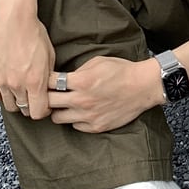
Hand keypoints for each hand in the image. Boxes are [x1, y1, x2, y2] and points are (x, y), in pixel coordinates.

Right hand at [0, 14, 55, 118]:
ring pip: (8, 105)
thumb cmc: (34, 34)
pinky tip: (7, 86)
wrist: (12, 20)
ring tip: (20, 91)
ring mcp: (2, 82)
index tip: (44, 104)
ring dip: (16, 101)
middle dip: (31, 106)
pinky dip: (1, 94)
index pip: (37, 113)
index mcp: (35, 82)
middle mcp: (17, 85)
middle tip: (33, 96)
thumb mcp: (50, 56)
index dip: (43, 110)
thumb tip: (49, 88)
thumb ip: (49, 76)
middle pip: (24, 110)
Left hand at [47, 57, 164, 132]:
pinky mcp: (96, 127)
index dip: (44, 80)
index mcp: (81, 81)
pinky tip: (81, 112)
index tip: (46, 79)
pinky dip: (74, 119)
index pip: (48, 82)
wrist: (143, 87)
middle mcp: (81, 100)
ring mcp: (88, 116)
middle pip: (47, 103)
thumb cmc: (121, 71)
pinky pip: (75, 126)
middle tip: (49, 94)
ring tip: (64, 105)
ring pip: (57, 118)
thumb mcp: (97, 62)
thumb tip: (63, 79)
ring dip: (58, 110)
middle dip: (46, 97)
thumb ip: (77, 71)